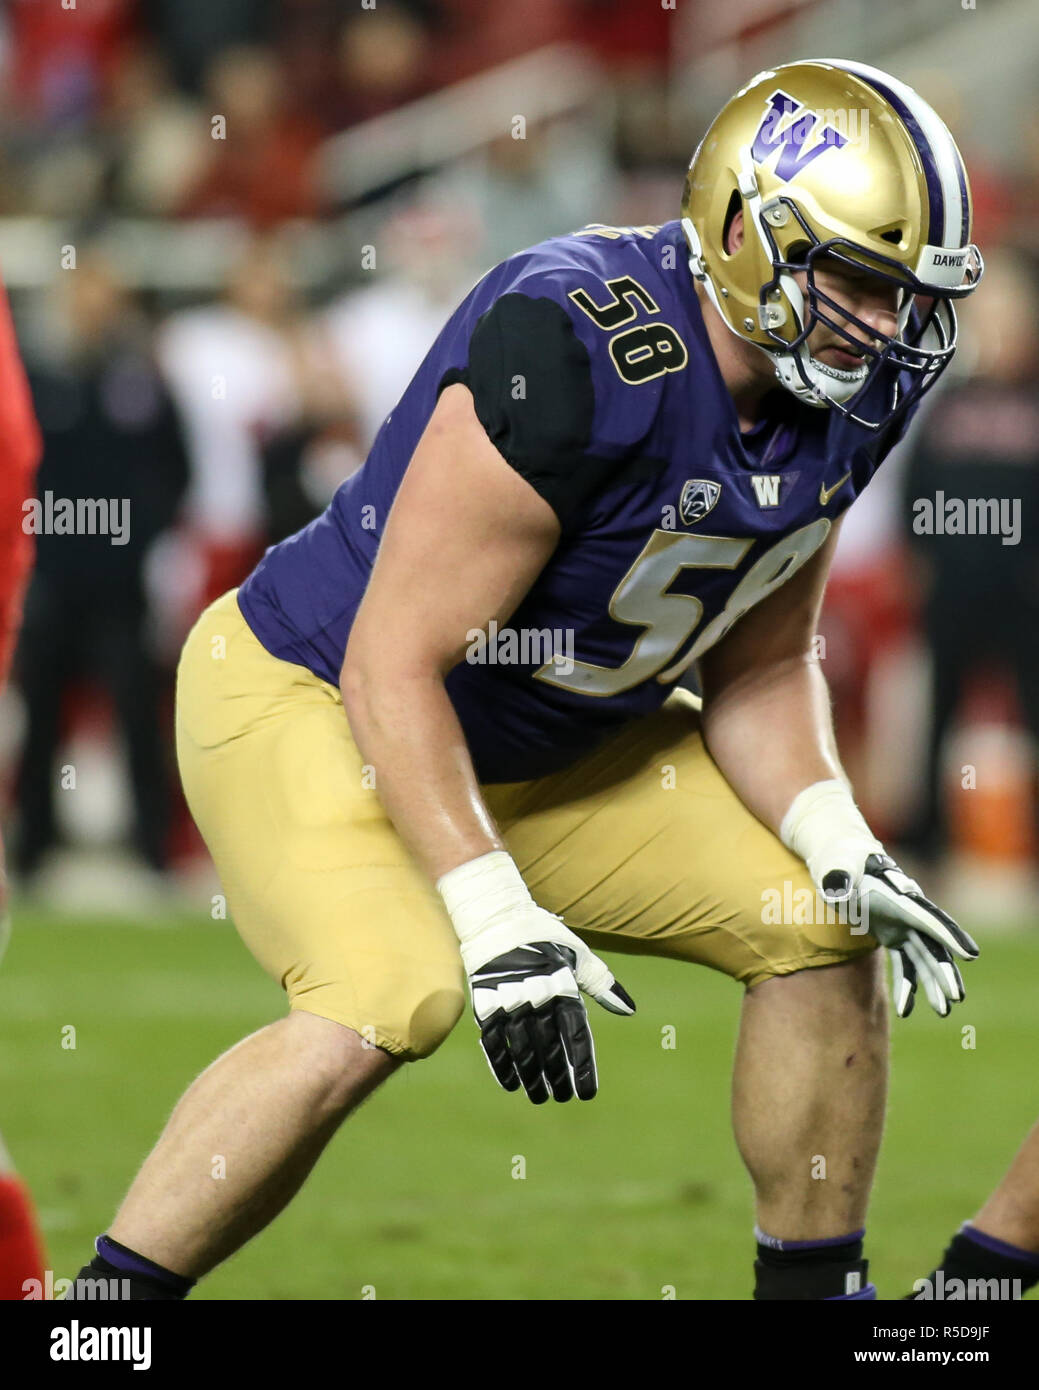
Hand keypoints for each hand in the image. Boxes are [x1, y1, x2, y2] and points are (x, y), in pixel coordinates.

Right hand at [461, 906, 634, 1102]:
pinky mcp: (485, 1002)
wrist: (495, 916)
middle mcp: (536, 996)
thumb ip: (602, 983)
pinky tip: (511, 1084)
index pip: (576, 1034)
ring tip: (539, 1097)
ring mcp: (508, 1000)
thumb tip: (630, 1009)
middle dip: (557, 1076)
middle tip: (563, 1098)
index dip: (582, 1065)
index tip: (587, 1092)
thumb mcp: (578, 954)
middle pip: (549, 1047)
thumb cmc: (542, 935)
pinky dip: (502, 1064)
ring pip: (522, 1049)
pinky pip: (494, 1041)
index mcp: (562, 985)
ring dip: (531, 1076)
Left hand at [819, 852, 979, 1017]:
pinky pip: (905, 963)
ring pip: (924, 958)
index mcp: (899, 896)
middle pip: (932, 944)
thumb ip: (838, 874)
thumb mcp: (835, 866)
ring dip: (933, 984)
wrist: (841, 859)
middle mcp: (907, 912)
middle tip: (956, 997)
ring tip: (943, 1010)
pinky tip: (905, 1009)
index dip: (948, 935)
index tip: (970, 954)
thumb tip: (835, 885)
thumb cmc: (839, 861)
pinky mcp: (893, 934)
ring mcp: (902, 925)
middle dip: (944, 971)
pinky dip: (907, 984)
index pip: (928, 918)